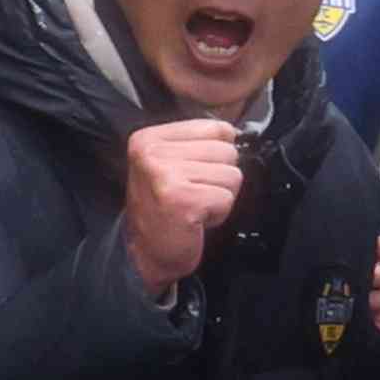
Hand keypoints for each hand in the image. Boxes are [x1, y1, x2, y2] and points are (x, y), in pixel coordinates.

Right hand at [120, 117, 245, 295]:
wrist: (146, 252)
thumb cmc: (165, 208)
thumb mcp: (170, 164)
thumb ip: (197, 143)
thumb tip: (233, 132)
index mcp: (149, 137)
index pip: (216, 127)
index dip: (217, 155)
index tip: (192, 174)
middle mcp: (153, 152)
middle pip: (227, 151)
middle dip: (220, 178)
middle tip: (193, 194)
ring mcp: (166, 175)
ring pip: (232, 175)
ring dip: (220, 196)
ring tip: (194, 205)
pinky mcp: (182, 200)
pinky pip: (227, 198)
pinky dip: (219, 213)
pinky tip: (195, 218)